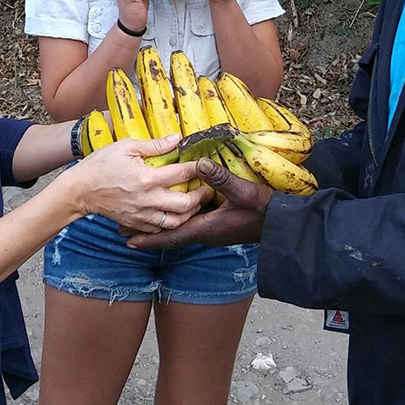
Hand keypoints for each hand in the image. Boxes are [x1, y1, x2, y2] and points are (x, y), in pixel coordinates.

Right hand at [68, 134, 209, 231]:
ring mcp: (142, 215)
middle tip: (206, 188)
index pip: (182, 174)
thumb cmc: (100, 165)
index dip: (197, 168)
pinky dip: (172, 223)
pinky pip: (160, 229)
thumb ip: (154, 145)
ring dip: (190, 213)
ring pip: (176, 222)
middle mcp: (147, 199)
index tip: (205, 163)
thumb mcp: (126, 147)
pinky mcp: (136, 224)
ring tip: (195, 203)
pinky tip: (176, 214)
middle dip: (200, 196)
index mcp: (146, 178)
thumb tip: (176, 138)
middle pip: (185, 204)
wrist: (79, 190)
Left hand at [126, 157, 272, 248]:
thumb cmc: (262, 210)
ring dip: (160, 227)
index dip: (149, 239)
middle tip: (125, 230)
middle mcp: (204, 232)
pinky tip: (171, 212)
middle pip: (170, 235)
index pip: (171, 236)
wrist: (279, 223)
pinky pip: (189, 225)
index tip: (128, 241)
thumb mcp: (243, 192)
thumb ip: (222, 178)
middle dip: (148, 233)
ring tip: (141, 221)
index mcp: (205, 228)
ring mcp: (210, 230)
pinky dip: (175, 221)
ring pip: (179, 230)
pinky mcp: (216, 225)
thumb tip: (200, 164)